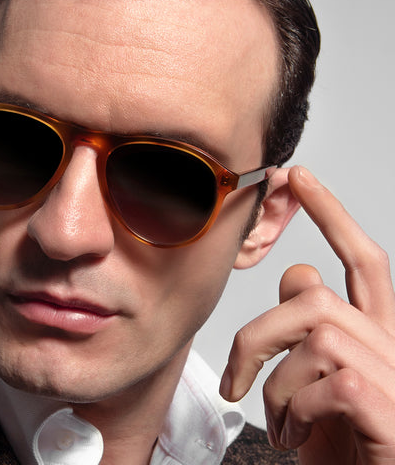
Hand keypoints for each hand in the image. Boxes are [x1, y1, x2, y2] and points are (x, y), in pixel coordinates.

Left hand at [220, 166, 394, 463]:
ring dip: (275, 387)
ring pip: (314, 334)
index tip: (300, 178)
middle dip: (258, 336)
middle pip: (314, 296)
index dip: (331, 214)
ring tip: (278, 423)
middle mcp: (390, 349)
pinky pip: (328, 382)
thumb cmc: (338, 444)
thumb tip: (297, 272)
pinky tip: (296, 438)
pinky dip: (293, 413)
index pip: (362, 261)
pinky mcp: (391, 412)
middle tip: (236, 382)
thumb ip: (308, 328)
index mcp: (373, 337)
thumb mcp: (312, 382)